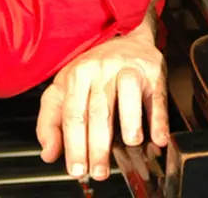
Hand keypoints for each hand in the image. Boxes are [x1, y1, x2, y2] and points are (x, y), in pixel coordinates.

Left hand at [36, 32, 168, 180]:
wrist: (127, 36)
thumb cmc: (94, 68)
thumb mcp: (64, 88)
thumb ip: (50, 121)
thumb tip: (49, 153)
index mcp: (77, 75)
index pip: (74, 114)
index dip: (74, 145)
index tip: (77, 169)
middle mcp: (102, 70)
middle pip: (99, 110)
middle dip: (99, 145)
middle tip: (99, 170)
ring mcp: (129, 69)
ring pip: (129, 94)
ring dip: (131, 121)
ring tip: (130, 145)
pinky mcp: (153, 72)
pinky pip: (157, 96)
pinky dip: (158, 118)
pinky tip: (158, 137)